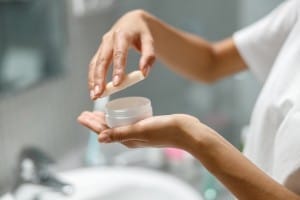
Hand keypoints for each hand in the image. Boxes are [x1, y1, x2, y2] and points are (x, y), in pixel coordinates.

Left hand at [77, 111, 201, 149]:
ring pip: (117, 124)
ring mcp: (138, 132)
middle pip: (108, 128)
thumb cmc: (165, 130)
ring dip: (106, 118)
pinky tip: (119, 111)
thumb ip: (121, 133)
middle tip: (84, 114)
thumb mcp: (141, 130)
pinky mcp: (146, 126)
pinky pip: (127, 121)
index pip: (104, 131)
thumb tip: (99, 138)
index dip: (91, 124)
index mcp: (127, 139)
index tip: (81, 116)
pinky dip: (119, 116)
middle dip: (95, 121)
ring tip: (97, 113)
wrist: (185, 131)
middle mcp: (131, 137)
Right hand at [89, 10, 155, 99]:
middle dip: (99, 77)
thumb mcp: (149, 41)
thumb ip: (148, 56)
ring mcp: (102, 45)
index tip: (117, 84)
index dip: (117, 69)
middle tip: (100, 93)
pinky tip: (94, 90)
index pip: (119, 53)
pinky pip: (94, 65)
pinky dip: (92, 77)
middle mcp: (109, 39)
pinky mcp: (100, 51)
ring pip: (95, 63)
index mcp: (122, 34)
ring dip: (93, 80)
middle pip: (102, 59)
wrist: (132, 21)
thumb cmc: (141, 33)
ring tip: (95, 96)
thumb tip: (144, 73)